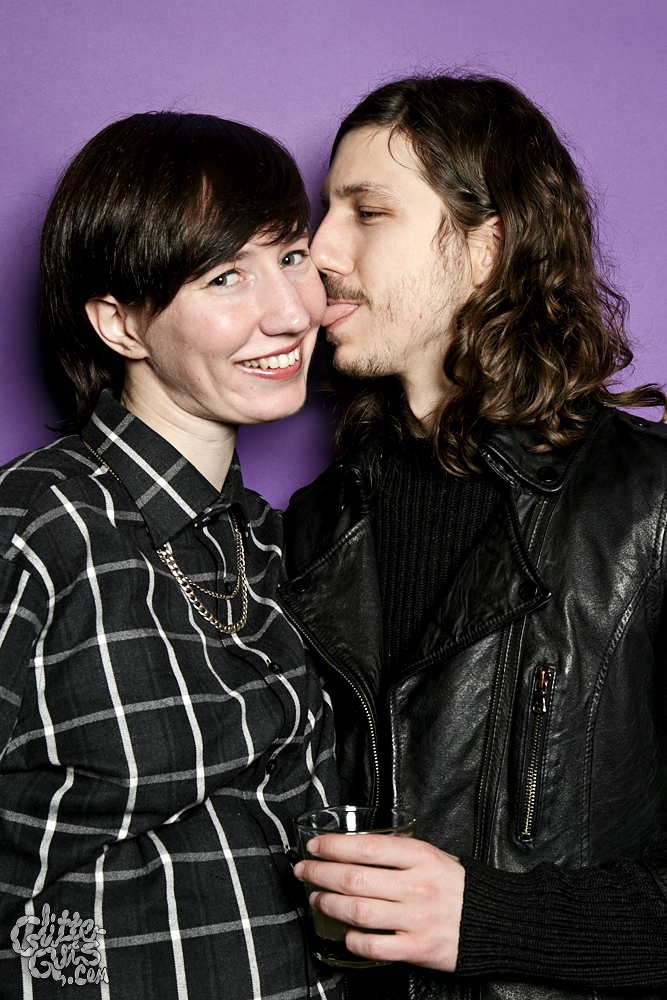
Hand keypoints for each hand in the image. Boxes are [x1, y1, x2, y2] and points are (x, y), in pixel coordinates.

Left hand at [293, 834, 464, 970]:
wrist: (496, 921)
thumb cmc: (459, 887)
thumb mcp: (434, 856)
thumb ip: (400, 851)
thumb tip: (357, 847)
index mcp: (420, 857)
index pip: (367, 847)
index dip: (334, 846)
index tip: (315, 846)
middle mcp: (416, 886)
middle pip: (354, 879)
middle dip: (320, 873)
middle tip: (303, 870)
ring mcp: (416, 919)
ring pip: (358, 911)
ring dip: (329, 904)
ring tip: (317, 898)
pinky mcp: (419, 949)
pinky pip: (375, 946)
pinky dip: (354, 939)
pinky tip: (345, 932)